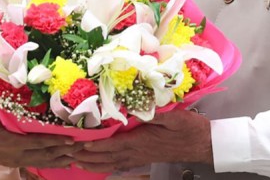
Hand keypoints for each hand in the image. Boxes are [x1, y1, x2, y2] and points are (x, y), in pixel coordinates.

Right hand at [0, 103, 82, 167]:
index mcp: (10, 143)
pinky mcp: (13, 162)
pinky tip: (62, 163)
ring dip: (60, 160)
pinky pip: (35, 164)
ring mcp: (15, 161)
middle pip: (45, 155)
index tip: (72, 139)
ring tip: (78, 157)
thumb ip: (4, 102)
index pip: (38, 143)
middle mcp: (15, 155)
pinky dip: (50, 163)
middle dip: (65, 152)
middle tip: (83, 147)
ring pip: (42, 162)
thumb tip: (22, 88)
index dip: (56, 142)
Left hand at [73, 109, 211, 172]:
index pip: (113, 144)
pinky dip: (105, 166)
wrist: (203, 143)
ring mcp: (140, 157)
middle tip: (67, 153)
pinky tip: (98, 166)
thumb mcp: (173, 115)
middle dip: (86, 156)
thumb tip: (135, 104)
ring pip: (111, 163)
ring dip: (92, 164)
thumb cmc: (188, 127)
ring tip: (75, 162)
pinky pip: (120, 165)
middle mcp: (137, 152)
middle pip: (107, 157)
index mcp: (141, 140)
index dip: (95, 145)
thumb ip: (153, 111)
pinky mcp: (143, 158)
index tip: (79, 144)